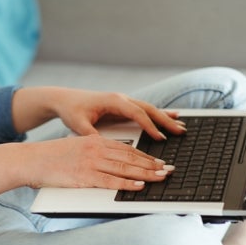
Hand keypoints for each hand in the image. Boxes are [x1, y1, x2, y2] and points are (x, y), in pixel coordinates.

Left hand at [11, 87, 186, 139]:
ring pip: (149, 109)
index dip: (149, 126)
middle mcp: (121, 99)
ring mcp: (124, 102)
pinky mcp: (123, 107)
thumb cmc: (71, 110)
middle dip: (166, 120)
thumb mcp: (78, 124)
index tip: (160, 138)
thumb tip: (100, 145)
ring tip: (181, 126)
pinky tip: (171, 117)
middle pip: (149, 109)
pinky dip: (158, 115)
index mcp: (113, 101)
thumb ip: (90, 134)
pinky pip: (144, 111)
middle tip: (180, 131)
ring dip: (165, 117)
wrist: (64, 99)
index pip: (137, 113)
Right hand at [24, 135, 173, 189]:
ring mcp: (90, 163)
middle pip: (130, 157)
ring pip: (125, 168)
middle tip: (169, 169)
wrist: (30, 160)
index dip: (145, 156)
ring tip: (162, 177)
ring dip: (146, 174)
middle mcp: (95, 149)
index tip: (159, 161)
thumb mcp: (75, 148)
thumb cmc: (49, 158)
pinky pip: (110, 181)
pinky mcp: (84, 176)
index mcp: (94, 141)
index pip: (126, 149)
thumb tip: (108, 164)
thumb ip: (93, 153)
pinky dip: (127, 184)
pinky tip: (140, 186)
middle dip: (153, 164)